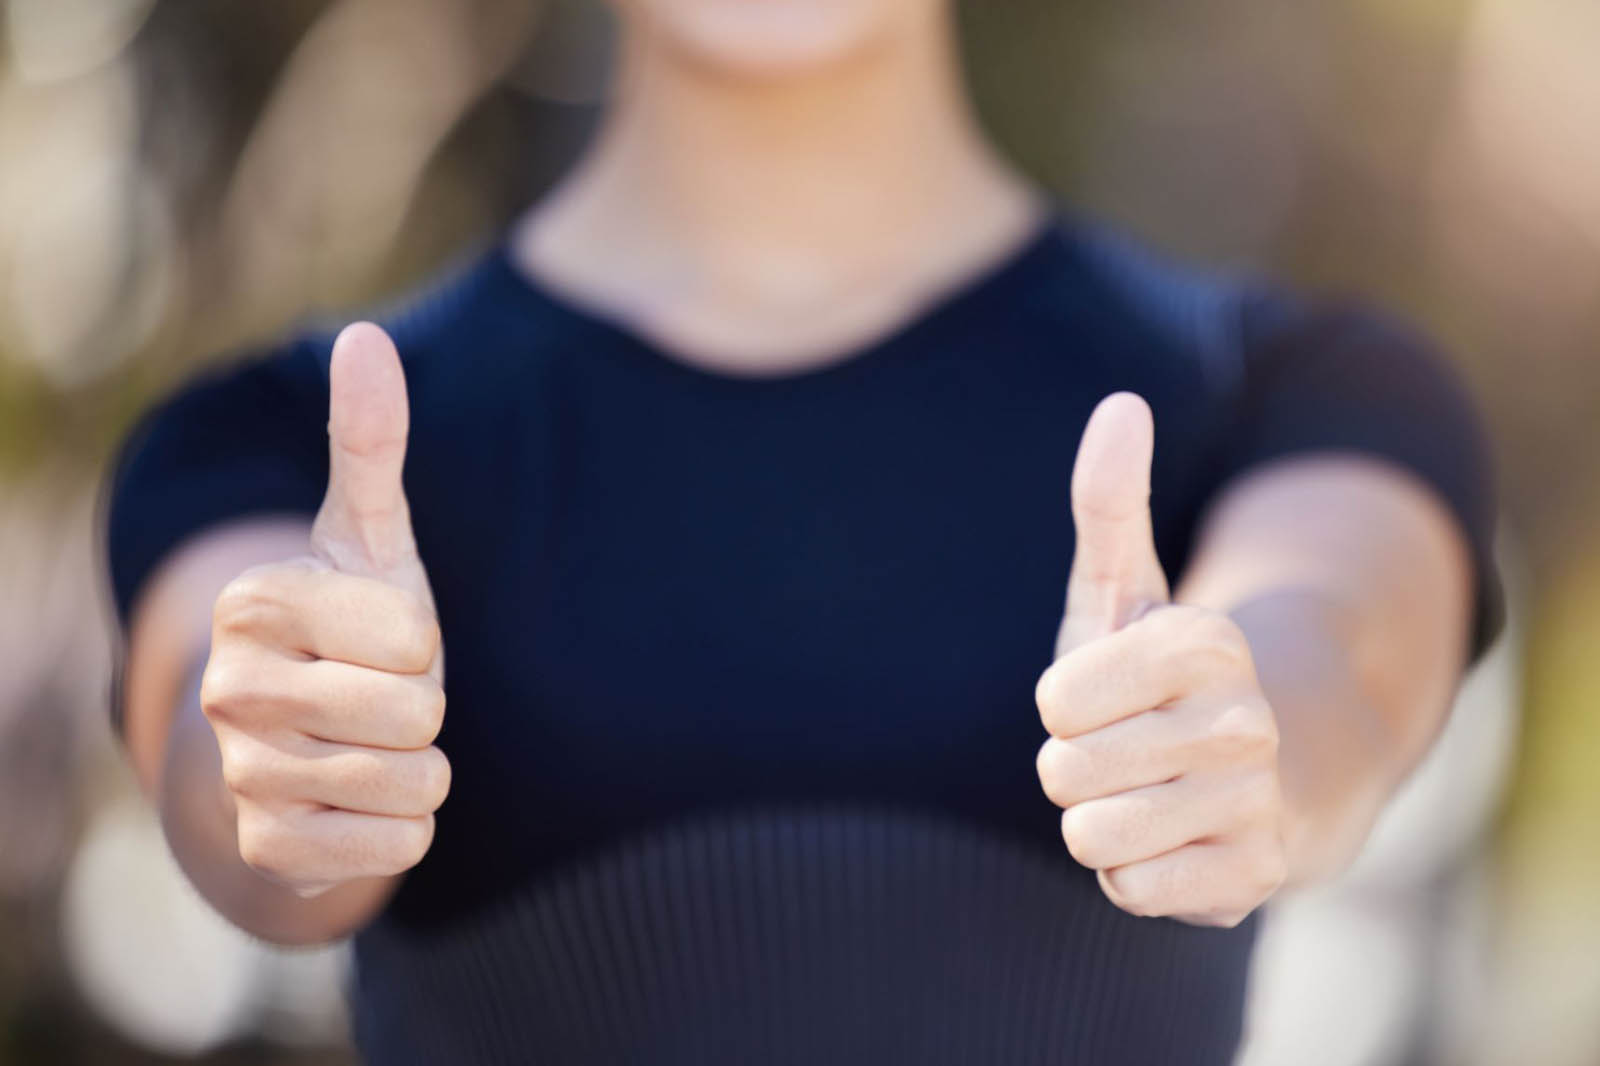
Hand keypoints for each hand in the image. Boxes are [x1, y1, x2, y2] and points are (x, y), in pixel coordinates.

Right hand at [199, 323, 448, 897]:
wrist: (297, 744)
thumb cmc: (348, 628)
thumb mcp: (366, 536)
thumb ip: (369, 442)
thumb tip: (365, 337)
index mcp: (253, 601)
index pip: (409, 632)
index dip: (418, 638)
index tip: (376, 636)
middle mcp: (229, 689)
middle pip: (416, 711)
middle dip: (426, 706)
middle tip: (380, 696)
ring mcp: (240, 776)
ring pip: (415, 783)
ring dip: (423, 768)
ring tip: (375, 747)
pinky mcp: (266, 850)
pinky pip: (397, 848)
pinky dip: (406, 829)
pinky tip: (361, 805)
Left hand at [1035, 394, 1286, 926]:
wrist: (1264, 779)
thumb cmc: (1160, 679)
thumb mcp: (1125, 590)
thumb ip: (1109, 501)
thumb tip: (1122, 404)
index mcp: (1206, 641)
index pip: (1059, 698)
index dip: (1063, 704)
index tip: (1103, 694)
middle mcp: (1244, 719)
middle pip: (1064, 772)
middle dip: (1072, 768)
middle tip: (1124, 752)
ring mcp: (1258, 802)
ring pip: (1091, 835)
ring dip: (1098, 823)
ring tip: (1146, 796)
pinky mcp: (1256, 878)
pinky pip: (1131, 889)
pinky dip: (1133, 875)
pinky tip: (1175, 844)